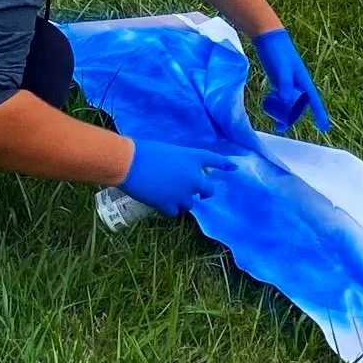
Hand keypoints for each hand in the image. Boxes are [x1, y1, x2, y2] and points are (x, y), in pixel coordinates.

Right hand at [121, 140, 235, 217]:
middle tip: (195, 193)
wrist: (129, 163)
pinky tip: (156, 199)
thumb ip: (180, 163)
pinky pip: (174, 212)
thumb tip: (181, 175)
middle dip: (202, 193)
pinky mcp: (170, 206)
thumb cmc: (144, 150)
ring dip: (181, 200)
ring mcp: (184, 194)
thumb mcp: (169, 151)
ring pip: (189, 204)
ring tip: (164, 191)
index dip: (224, 165)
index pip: (215, 160)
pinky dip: (167, 208)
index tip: (233, 168)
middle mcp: (194, 177)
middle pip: (208, 191)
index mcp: (193, 157)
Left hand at [252, 28, 330, 132]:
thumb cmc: (278, 52)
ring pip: (291, 103)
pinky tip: (271, 111)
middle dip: (294, 118)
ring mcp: (289, 83)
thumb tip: (287, 102)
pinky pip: (282, 98)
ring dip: (286, 114)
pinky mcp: (279, 81)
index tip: (325, 128)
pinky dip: (279, 106)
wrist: (268, 38)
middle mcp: (298, 84)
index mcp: (303, 81)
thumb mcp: (282, 68)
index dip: (320, 114)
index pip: (314, 101)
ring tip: (276, 125)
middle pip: (300, 106)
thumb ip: (285, 84)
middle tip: (281, 126)